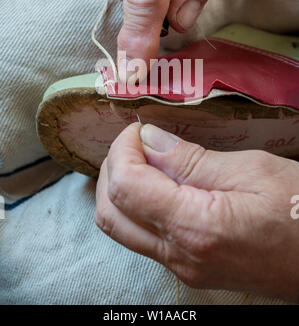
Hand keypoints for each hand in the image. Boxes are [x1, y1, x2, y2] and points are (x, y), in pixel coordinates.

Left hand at [95, 123, 298, 300]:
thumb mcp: (253, 171)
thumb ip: (192, 159)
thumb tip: (149, 140)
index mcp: (195, 228)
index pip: (126, 188)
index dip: (123, 151)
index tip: (138, 130)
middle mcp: (180, 256)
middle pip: (111, 213)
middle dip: (113, 168)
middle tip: (138, 142)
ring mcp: (182, 267)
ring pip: (121, 228)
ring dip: (122, 188)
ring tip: (148, 158)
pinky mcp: (188, 268)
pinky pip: (143, 235)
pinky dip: (139, 205)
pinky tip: (162, 182)